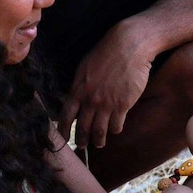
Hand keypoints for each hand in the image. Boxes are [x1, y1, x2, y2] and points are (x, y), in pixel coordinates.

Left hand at [57, 26, 151, 148]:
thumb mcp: (85, 67)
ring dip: (98, 140)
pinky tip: (115, 129)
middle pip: (82, 128)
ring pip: (99, 131)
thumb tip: (73, 98)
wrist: (129, 45)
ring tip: (99, 143)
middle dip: (81, 140)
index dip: (63, 130)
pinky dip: (115, 130)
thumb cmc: (106, 53)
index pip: (65, 116)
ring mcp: (106, 103)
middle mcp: (90, 100)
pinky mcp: (123, 105)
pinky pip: (116, 125)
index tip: (63, 138)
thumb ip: (79, 86)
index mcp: (78, 89)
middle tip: (82, 146)